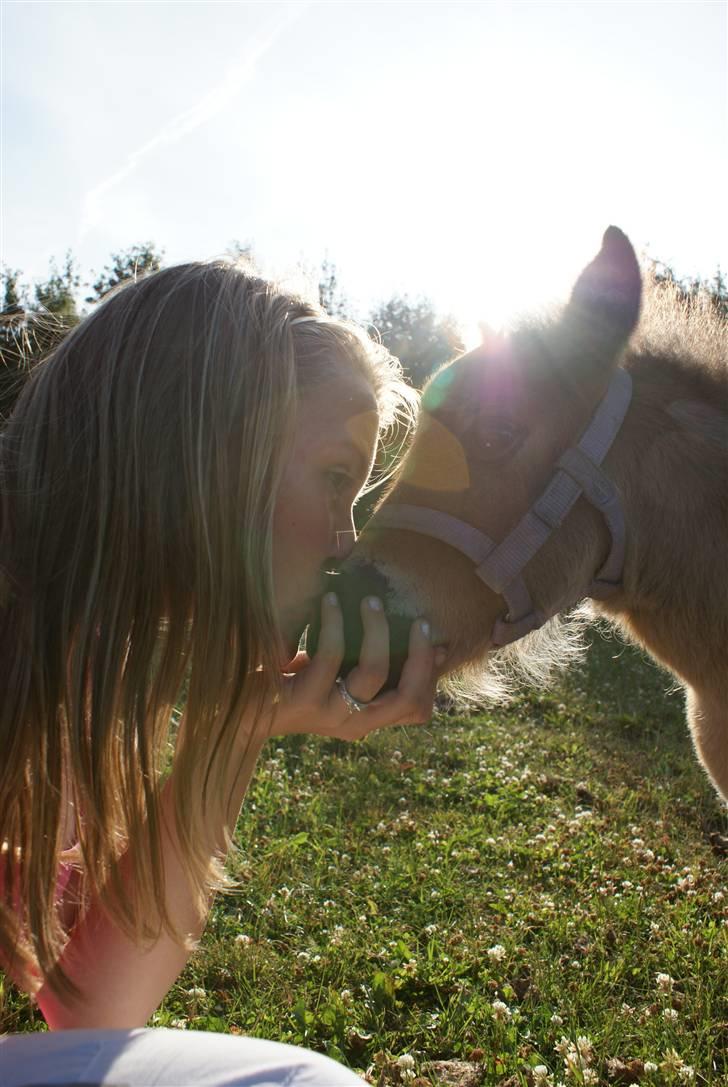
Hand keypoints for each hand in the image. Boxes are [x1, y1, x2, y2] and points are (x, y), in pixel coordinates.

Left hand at [269, 592, 445, 740]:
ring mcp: (329, 715)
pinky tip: (329, 601)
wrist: (236, 709)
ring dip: (378, 629)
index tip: (432, 635)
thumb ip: (367, 658)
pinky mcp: (302, 701)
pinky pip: (331, 656)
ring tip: (370, 600)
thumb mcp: (336, 672)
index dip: (432, 673)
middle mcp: (355, 724)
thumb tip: (409, 626)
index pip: (418, 709)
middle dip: (421, 654)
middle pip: (410, 697)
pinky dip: (334, 622)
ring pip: (375, 673)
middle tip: (420, 620)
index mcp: (367, 718)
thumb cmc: (290, 681)